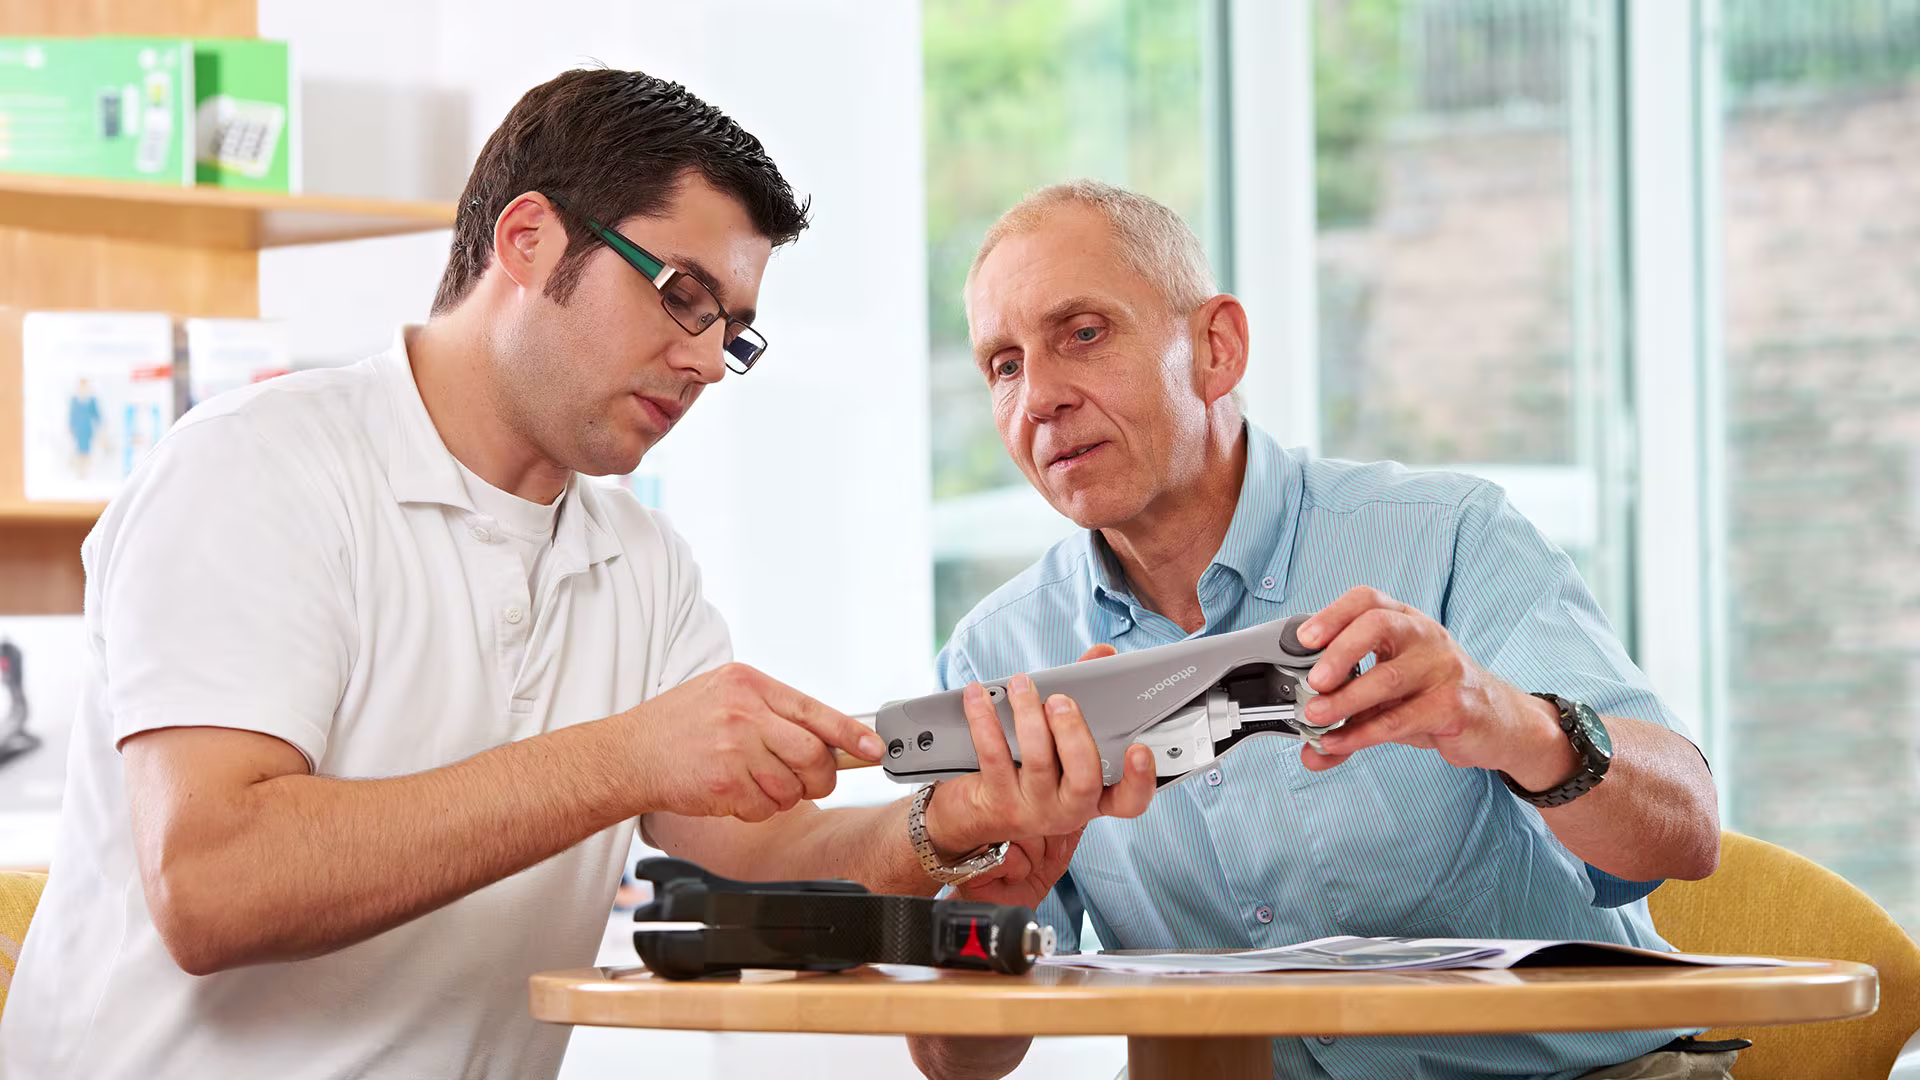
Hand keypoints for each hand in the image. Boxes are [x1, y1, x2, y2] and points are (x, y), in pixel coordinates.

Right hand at [622, 663, 883, 822]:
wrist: (626, 754)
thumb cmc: (677, 726)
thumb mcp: (723, 694)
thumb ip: (770, 709)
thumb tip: (824, 735)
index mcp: (749, 684)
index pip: (815, 710)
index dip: (851, 734)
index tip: (874, 750)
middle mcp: (744, 712)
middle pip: (813, 754)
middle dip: (821, 778)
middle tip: (812, 783)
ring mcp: (734, 748)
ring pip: (792, 787)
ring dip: (783, 796)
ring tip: (755, 784)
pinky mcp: (723, 783)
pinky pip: (766, 808)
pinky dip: (758, 809)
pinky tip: (735, 795)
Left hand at [925, 644, 1155, 908]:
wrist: (977, 812)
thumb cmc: (1028, 769)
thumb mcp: (1061, 742)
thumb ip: (1088, 695)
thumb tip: (1103, 654)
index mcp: (1094, 796)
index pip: (1130, 800)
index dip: (1141, 779)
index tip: (1139, 748)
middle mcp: (1068, 810)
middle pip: (1085, 780)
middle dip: (1074, 734)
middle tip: (1060, 701)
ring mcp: (1033, 810)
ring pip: (1038, 762)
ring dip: (1028, 716)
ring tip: (1021, 685)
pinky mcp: (997, 803)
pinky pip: (993, 756)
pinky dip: (985, 719)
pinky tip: (978, 694)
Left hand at [1294, 587, 1575, 785]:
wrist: (1499, 723)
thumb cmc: (1437, 698)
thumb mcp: (1390, 700)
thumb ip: (1348, 720)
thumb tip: (1308, 751)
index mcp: (1405, 623)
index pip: (1367, 600)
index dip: (1333, 614)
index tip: (1304, 638)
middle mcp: (1425, 637)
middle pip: (1378, 624)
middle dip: (1339, 652)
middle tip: (1313, 682)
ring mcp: (1443, 668)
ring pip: (1388, 677)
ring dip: (1345, 700)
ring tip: (1316, 718)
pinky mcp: (1454, 705)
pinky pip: (1401, 718)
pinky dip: (1363, 733)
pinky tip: (1338, 743)